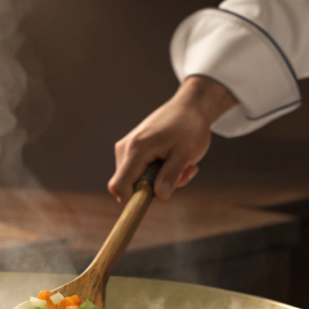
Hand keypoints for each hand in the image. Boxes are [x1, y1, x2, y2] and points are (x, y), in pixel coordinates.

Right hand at [108, 76, 236, 201]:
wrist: (189, 107)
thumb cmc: (189, 127)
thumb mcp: (185, 154)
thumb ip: (170, 176)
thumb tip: (159, 196)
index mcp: (136, 149)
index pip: (119, 186)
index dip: (131, 200)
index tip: (152, 201)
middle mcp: (125, 148)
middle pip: (131, 185)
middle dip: (156, 187)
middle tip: (180, 173)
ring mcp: (127, 148)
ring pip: (138, 180)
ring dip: (161, 179)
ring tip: (180, 163)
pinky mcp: (133, 149)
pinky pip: (142, 171)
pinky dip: (159, 171)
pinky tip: (174, 159)